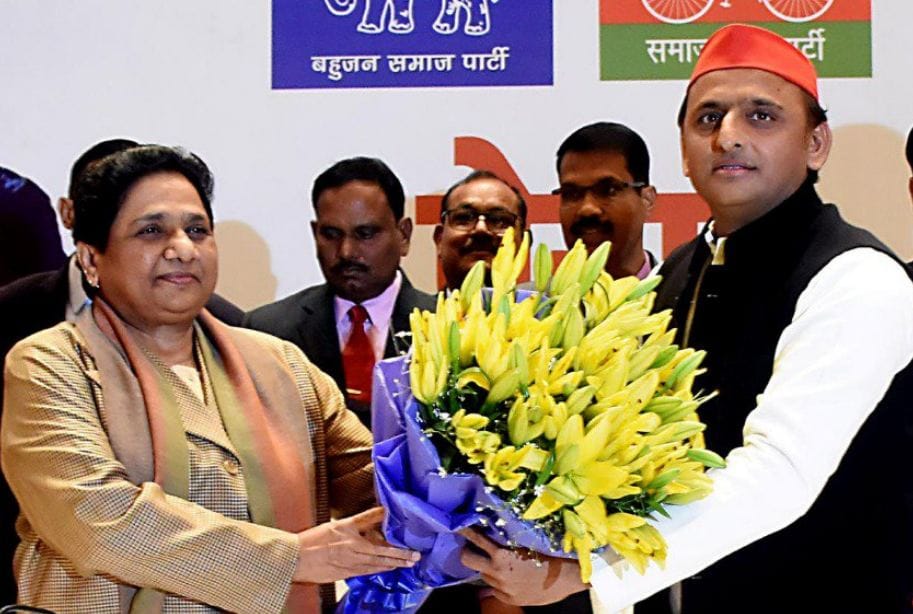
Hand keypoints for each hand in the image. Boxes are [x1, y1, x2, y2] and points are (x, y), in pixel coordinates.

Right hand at [293, 507, 419, 583]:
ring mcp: (349, 566)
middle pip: (383, 558)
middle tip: (414, 559)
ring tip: (404, 564)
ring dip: (391, 565)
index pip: (382, 545)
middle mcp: (354, 554)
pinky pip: (365, 573)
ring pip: (376, 567)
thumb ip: (363, 518)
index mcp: (353, 540)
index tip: (411, 547)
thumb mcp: (340, 524)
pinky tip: (383, 569)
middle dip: (400, 559)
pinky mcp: (344, 575)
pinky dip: (377, 570)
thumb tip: (382, 510)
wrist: (295, 558)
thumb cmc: (314, 540)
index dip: (398, 548)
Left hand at [459, 529, 587, 605]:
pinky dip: (499, 582)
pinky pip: (495, 589)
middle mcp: (498, 571)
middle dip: (467, 552)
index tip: (459, 526)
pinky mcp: (508, 599)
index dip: (465, 532)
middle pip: (467, 559)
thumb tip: (491, 535)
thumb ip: (507, 542)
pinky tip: (512, 577)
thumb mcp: (526, 542)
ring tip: (501, 563)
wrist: (567, 577)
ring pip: (483, 575)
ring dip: (487, 568)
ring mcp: (502, 587)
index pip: (475, 539)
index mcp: (502, 554)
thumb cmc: (550, 554)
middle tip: (471, 546)